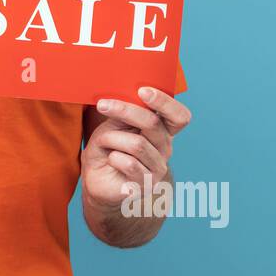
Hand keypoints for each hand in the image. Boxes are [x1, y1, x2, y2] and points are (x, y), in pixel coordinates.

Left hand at [82, 86, 191, 212]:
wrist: (97, 179)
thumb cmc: (107, 147)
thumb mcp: (114, 125)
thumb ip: (124, 114)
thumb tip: (126, 95)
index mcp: (162, 131)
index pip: (179, 116)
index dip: (165, 102)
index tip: (143, 91)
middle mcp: (165, 148)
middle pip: (153, 123)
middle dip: (126, 110)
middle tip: (102, 105)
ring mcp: (158, 168)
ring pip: (137, 144)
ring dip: (112, 138)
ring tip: (102, 142)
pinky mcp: (146, 184)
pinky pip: (130, 164)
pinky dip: (114, 158)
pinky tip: (110, 159)